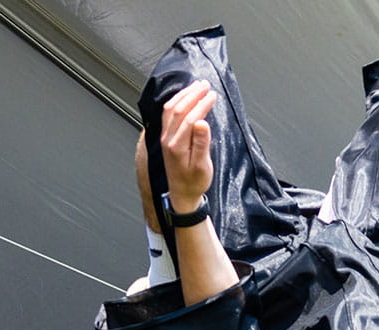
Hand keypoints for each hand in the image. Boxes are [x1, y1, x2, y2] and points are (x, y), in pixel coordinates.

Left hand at [159, 79, 216, 212]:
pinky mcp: (166, 138)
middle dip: (192, 94)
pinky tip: (184, 97)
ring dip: (183, 95)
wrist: (182, 195)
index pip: (189, 118)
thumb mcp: (202, 166)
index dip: (201, 105)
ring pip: (170, 109)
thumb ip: (201, 144)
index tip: (212, 96)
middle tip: (205, 84)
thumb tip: (201, 122)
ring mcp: (165, 138)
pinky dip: (176, 102)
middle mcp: (168, 140)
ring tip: (196, 86)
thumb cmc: (194, 182)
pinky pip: (167, 115)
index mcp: (177, 146)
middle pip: (177, 109)